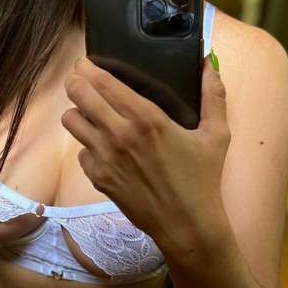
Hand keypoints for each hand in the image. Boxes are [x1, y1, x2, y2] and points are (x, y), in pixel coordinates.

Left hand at [61, 51, 229, 246]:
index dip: (87, 67)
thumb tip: (207, 63)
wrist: (186, 225)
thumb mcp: (217, 135)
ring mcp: (105, 158)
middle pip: (78, 95)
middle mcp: (120, 134)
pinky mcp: (98, 178)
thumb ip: (214, 95)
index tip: (85, 62)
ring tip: (91, 112)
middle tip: (82, 80)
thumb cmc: (203, 179)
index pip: (102, 82)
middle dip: (76, 82)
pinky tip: (105, 148)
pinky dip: (88, 146)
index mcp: (147, 118)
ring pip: (70, 121)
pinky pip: (80, 151)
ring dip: (78, 113)